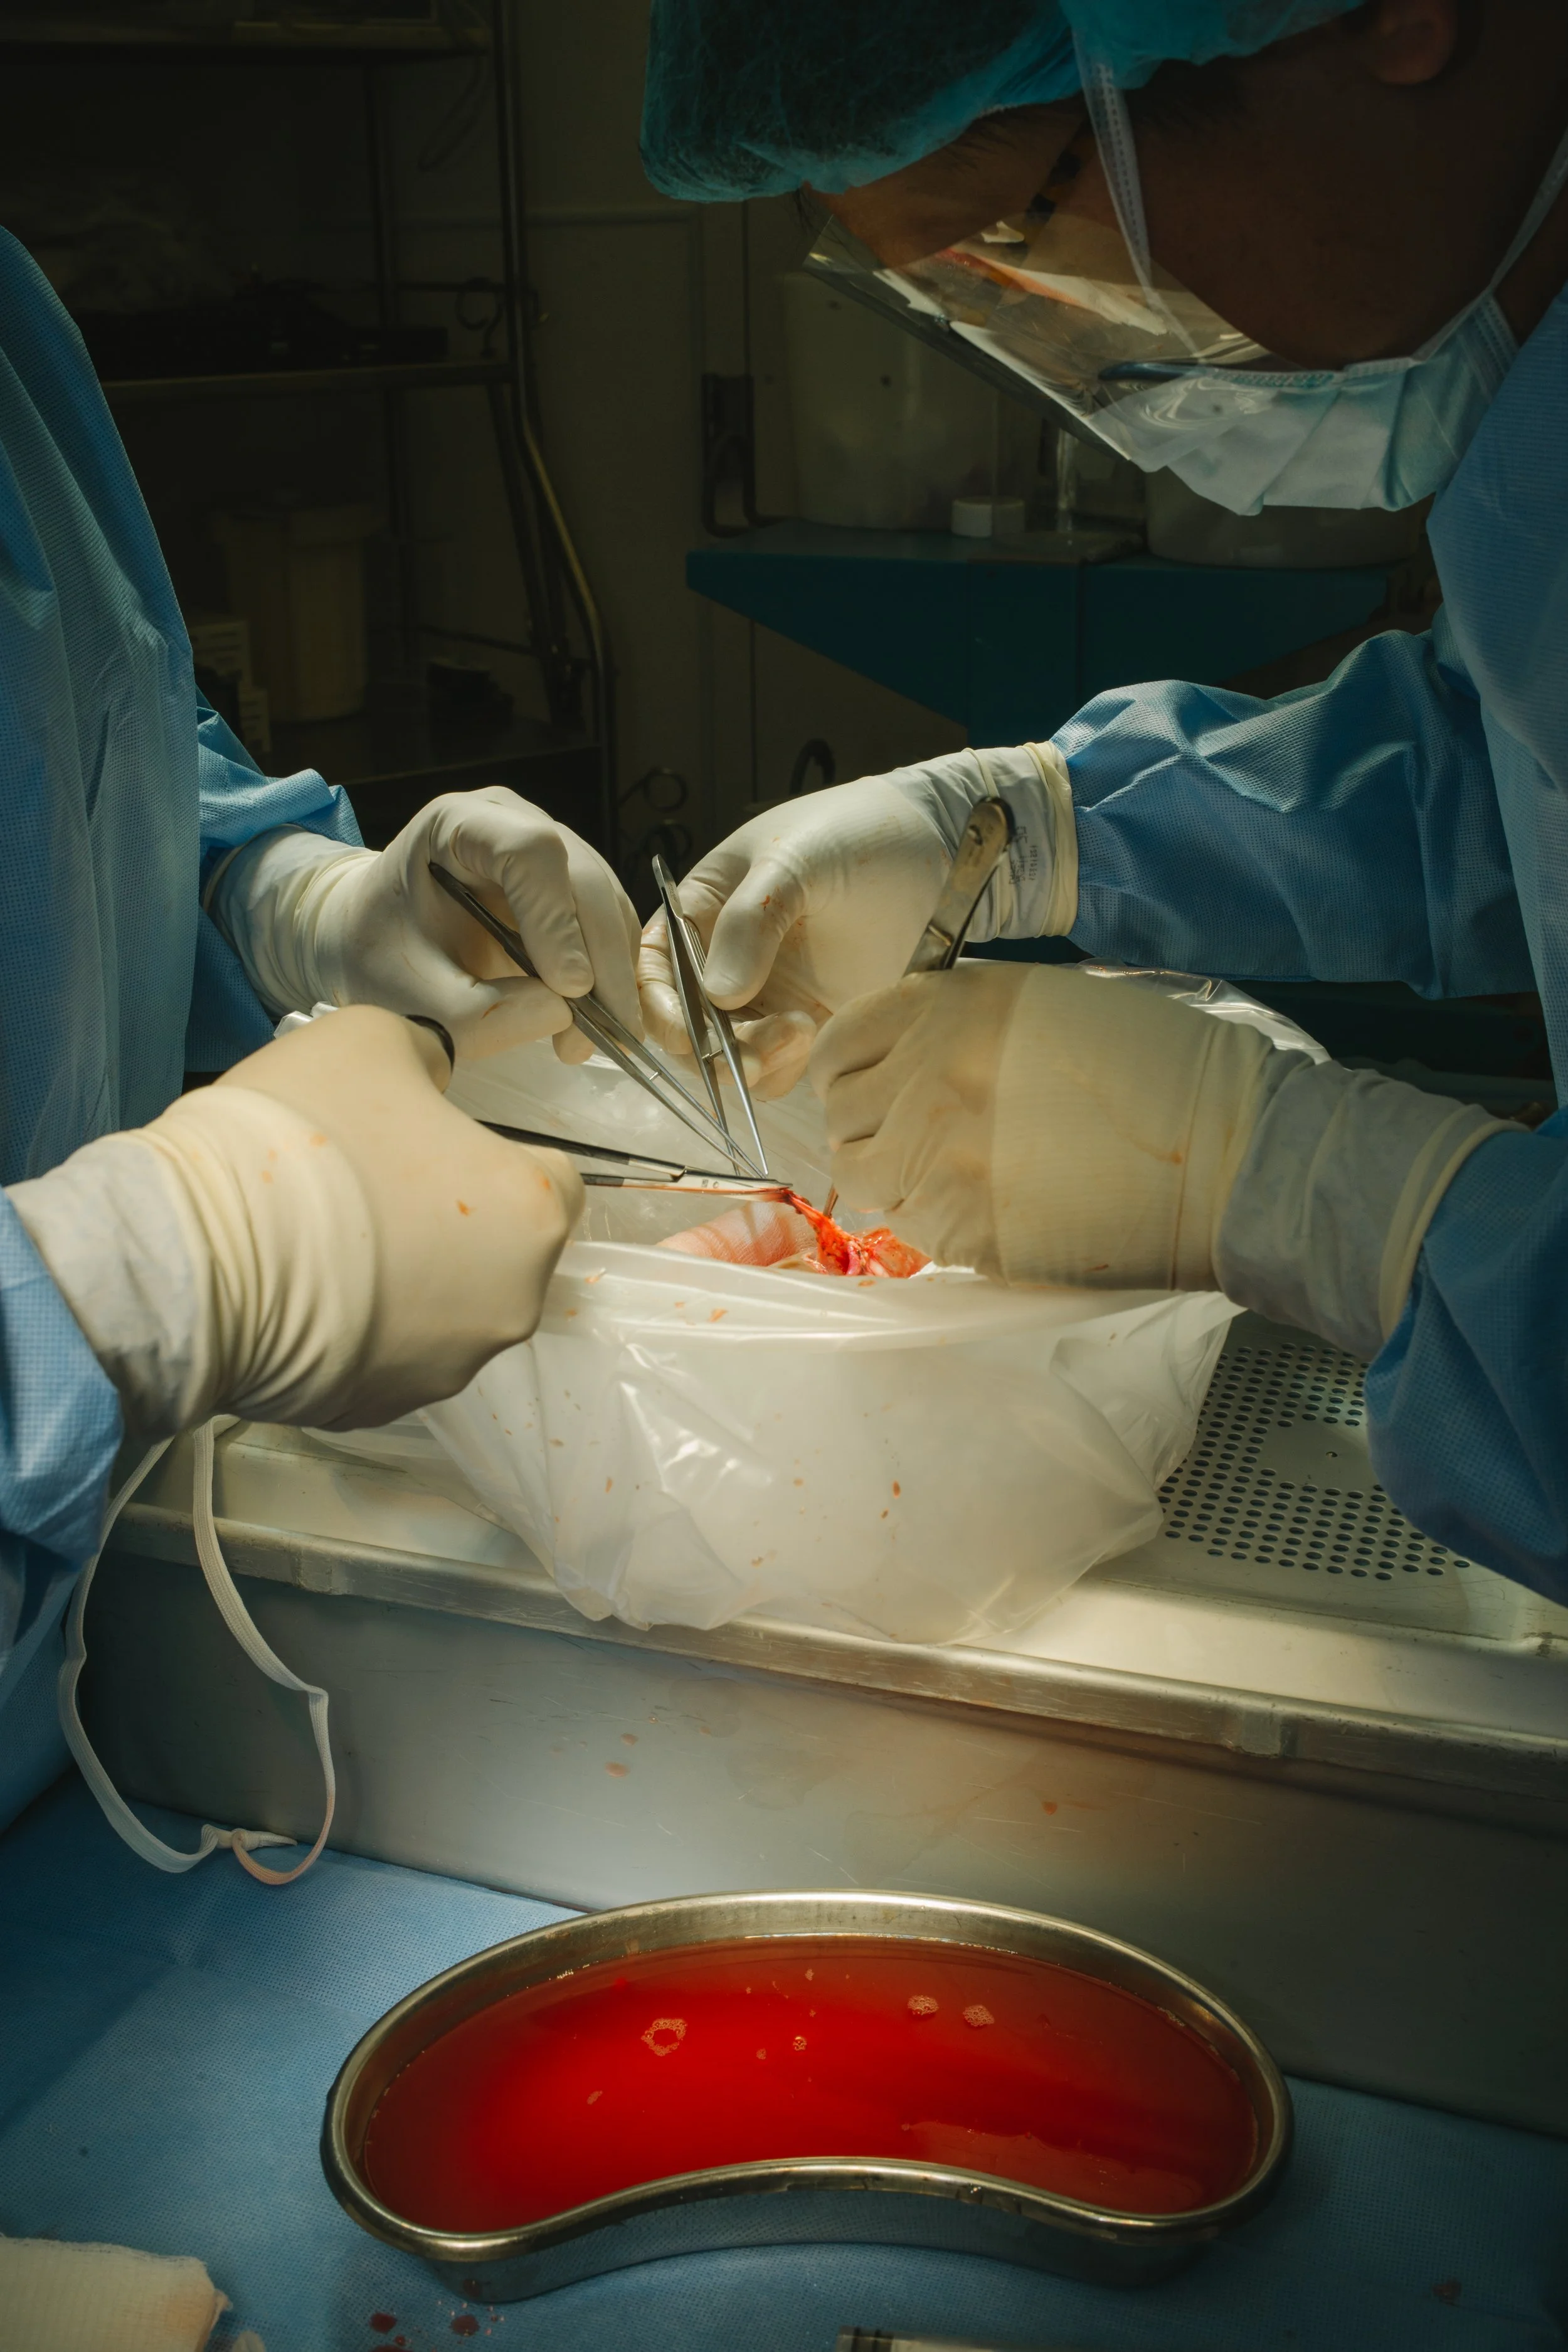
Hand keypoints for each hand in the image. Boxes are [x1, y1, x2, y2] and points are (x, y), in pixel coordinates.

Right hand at [10, 1008, 582, 1432]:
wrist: (197, 1257)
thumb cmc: (300, 1137)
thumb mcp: (370, 1041)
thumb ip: (425, 1059)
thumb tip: (432, 1080)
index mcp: (531, 1213)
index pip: (553, 1177)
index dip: (495, 1152)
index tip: (434, 1144)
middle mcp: (512, 1304)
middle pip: (502, 1249)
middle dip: (452, 1218)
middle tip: (372, 1184)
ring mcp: (447, 1368)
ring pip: (447, 1309)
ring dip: (409, 1276)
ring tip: (327, 1239)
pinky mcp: (379, 1408)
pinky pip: (389, 1355)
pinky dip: (361, 1327)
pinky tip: (303, 1291)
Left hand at [217, 788, 640, 1061]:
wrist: (372, 943)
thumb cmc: (379, 958)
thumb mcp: (410, 1000)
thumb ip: (478, 1012)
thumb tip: (562, 1013)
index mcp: (457, 825)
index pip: (528, 851)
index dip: (556, 919)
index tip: (569, 989)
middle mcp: (513, 824)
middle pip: (583, 878)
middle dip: (602, 960)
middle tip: (608, 1034)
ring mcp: (548, 852)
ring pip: (607, 905)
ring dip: (614, 976)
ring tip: (587, 1042)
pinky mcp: (568, 888)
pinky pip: (609, 927)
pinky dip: (612, 977)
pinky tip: (595, 1023)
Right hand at [638, 780, 952, 1098]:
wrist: (937, 850)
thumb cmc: (856, 834)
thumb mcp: (795, 859)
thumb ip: (750, 920)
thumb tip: (716, 995)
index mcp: (704, 911)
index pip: (654, 967)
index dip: (656, 1005)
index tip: (683, 1032)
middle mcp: (727, 960)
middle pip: (688, 1026)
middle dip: (709, 1049)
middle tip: (751, 1052)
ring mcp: (770, 995)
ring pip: (732, 1056)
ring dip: (751, 1061)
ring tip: (799, 1031)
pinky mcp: (813, 1021)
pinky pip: (781, 1065)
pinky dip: (786, 1066)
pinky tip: (816, 1034)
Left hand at [809, 962, 1277, 1287]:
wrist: (1232, 1151)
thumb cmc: (1163, 1071)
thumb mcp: (1052, 1006)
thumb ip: (965, 1024)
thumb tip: (909, 1056)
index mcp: (954, 1007)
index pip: (842, 1040)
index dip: (849, 1068)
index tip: (870, 1085)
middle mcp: (931, 1073)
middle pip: (841, 1110)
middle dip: (869, 1123)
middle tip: (914, 1138)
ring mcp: (940, 1155)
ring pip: (861, 1175)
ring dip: (891, 1177)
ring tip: (948, 1177)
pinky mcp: (966, 1228)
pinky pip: (909, 1228)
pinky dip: (931, 1222)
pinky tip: (985, 1209)